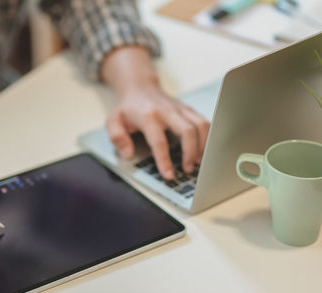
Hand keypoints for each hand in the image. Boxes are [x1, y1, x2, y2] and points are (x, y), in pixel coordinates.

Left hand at [101, 46, 209, 179]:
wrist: (139, 88)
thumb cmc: (128, 108)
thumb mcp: (113, 121)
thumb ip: (117, 137)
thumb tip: (128, 152)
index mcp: (148, 116)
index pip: (159, 141)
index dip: (165, 160)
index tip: (169, 175)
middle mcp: (167, 111)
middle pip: (187, 131)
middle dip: (191, 153)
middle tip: (188, 169)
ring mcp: (180, 109)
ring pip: (200, 125)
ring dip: (203, 146)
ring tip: (199, 162)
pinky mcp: (188, 109)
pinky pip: (204, 122)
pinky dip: (208, 137)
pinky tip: (204, 150)